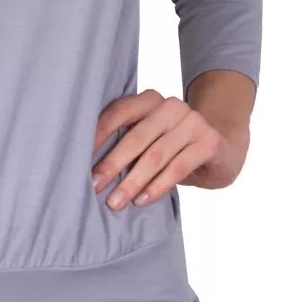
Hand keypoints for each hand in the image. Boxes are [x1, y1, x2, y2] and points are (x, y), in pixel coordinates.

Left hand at [90, 88, 249, 208]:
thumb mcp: (151, 138)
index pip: (119, 111)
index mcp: (151, 100)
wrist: (223, 148)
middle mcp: (171, 106)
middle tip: (94, 186)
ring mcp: (193, 122)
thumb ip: (128, 141)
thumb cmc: (175, 147)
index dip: (98, 133)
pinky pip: (178, 167)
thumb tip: (89, 167)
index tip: (78, 156)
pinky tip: (142, 200)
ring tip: (116, 201)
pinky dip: (157, 186)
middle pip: (136, 136)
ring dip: (133, 181)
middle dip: (112, 164)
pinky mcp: (209, 142)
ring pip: (156, 154)